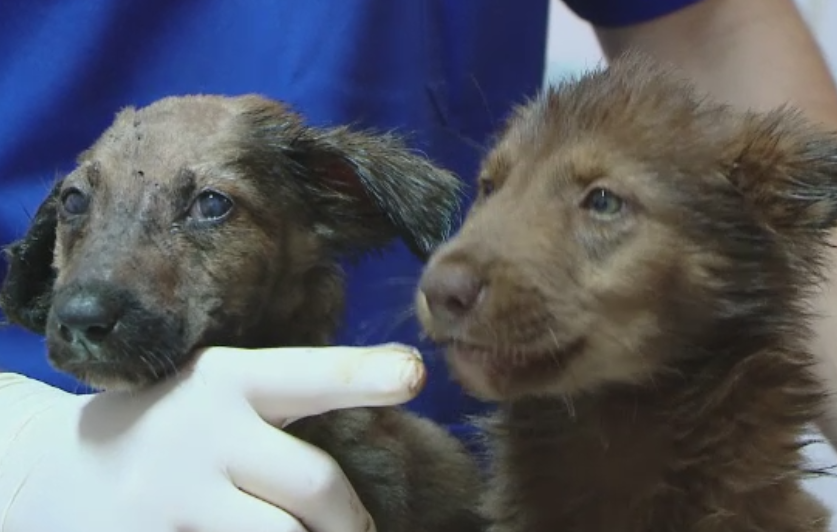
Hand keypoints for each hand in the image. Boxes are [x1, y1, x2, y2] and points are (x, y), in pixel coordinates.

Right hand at [0, 343, 424, 531]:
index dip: (362, 374)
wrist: (56, 470)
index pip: (305, 374)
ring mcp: (171, 495)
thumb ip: (284, 401)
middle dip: (348, 518)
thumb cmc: (167, 425)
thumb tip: (390, 395)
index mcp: (225, 379)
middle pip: (314, 483)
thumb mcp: (215, 394)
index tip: (414, 373)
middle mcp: (202, 430)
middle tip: (357, 531)